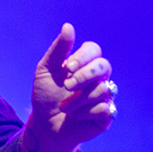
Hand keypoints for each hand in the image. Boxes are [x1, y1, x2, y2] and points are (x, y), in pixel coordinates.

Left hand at [27, 22, 114, 151]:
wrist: (45, 125)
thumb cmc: (46, 95)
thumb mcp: (46, 70)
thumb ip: (59, 49)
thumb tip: (68, 26)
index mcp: (84, 63)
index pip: (94, 50)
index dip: (83, 57)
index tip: (67, 67)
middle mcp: (98, 77)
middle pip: (104, 66)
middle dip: (84, 76)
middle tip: (67, 86)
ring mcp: (105, 95)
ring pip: (103, 89)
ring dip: (78, 100)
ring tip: (64, 107)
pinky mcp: (107, 114)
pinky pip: (104, 109)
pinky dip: (85, 114)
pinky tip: (76, 117)